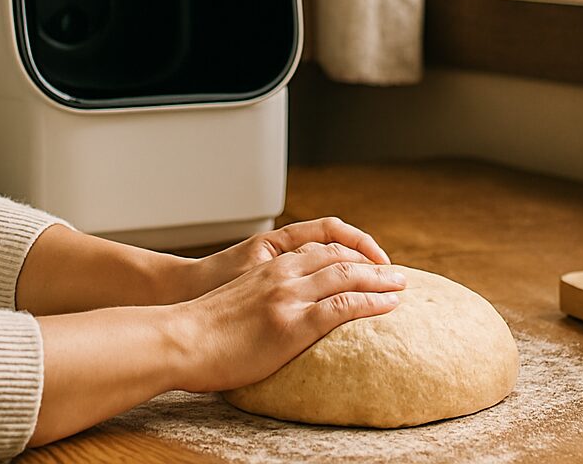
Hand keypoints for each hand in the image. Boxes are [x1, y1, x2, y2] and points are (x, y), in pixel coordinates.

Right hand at [169, 240, 406, 392]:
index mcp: (269, 263)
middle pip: (340, 256)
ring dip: (381, 280)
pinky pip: (343, 307)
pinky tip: (388, 305)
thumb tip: (274, 314)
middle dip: (373, 262)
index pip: (320, 245)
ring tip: (402, 286)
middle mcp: (282, 272)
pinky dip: (371, 303)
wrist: (180, 338)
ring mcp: (289, 296)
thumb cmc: (201, 328)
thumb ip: (262, 295)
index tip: (370, 263)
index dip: (350, 251)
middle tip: (396, 272)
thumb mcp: (237, 296)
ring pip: (348, 276)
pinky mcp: (293, 323)